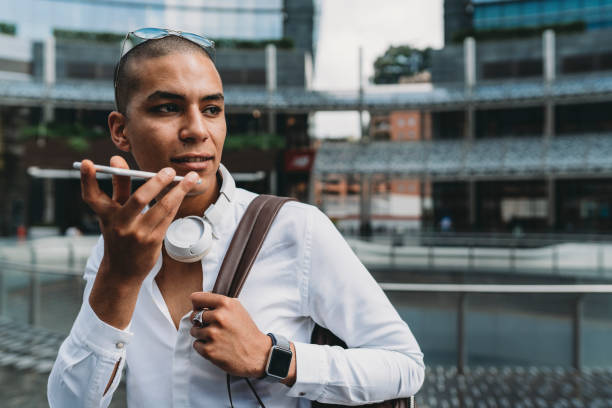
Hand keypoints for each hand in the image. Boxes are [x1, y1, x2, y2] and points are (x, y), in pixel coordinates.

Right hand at [81, 156, 198, 327]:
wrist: (122, 272)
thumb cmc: (119, 234)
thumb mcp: (113, 212)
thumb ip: (117, 186)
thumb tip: (116, 159)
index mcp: (105, 215)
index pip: (91, 196)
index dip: (86, 179)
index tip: (87, 162)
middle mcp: (119, 225)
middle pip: (139, 199)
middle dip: (156, 182)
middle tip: (169, 170)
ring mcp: (137, 235)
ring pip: (162, 208)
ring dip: (178, 191)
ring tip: (191, 178)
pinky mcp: (152, 242)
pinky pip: (168, 218)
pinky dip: (176, 203)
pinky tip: (183, 193)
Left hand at [189, 292, 271, 377]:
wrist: (257, 354)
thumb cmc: (247, 331)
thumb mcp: (237, 309)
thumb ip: (219, 303)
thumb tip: (199, 302)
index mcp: (226, 304)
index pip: (196, 298)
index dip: (196, 304)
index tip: (200, 308)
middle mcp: (219, 317)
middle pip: (193, 315)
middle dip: (200, 321)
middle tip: (212, 326)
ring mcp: (213, 334)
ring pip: (194, 331)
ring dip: (202, 334)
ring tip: (216, 337)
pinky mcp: (209, 350)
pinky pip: (196, 344)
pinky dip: (204, 346)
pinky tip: (216, 346)